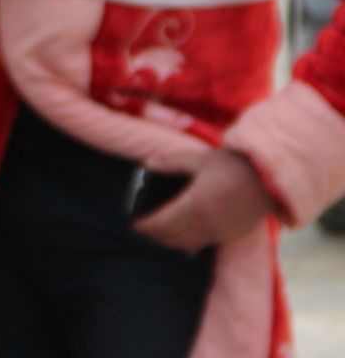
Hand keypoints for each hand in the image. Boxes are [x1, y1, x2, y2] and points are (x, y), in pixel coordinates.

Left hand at [133, 149, 277, 251]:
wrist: (269, 179)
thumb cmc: (232, 165)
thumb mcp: (199, 158)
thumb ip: (171, 162)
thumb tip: (147, 164)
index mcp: (196, 203)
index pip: (163, 221)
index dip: (147, 225)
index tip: (134, 224)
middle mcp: (207, 222)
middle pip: (173, 236)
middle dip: (155, 235)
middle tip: (143, 231)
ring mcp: (221, 231)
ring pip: (189, 244)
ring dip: (171, 242)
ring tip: (158, 237)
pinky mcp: (232, 235)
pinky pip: (205, 244)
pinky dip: (190, 245)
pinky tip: (184, 244)